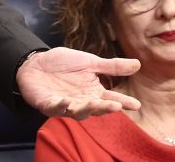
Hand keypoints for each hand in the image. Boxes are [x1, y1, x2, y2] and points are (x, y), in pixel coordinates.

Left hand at [16, 47, 140, 119]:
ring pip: (77, 112)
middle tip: (116, 106)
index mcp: (93, 92)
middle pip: (96, 108)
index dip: (123, 102)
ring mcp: (65, 105)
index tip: (136, 105)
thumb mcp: (90, 62)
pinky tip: (66, 101)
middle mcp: (81, 101)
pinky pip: (54, 108)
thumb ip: (112, 66)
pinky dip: (60, 106)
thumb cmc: (64, 64)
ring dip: (86, 108)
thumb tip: (138, 64)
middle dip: (105, 108)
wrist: (36, 63)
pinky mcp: (48, 104)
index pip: (111, 98)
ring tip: (94, 102)